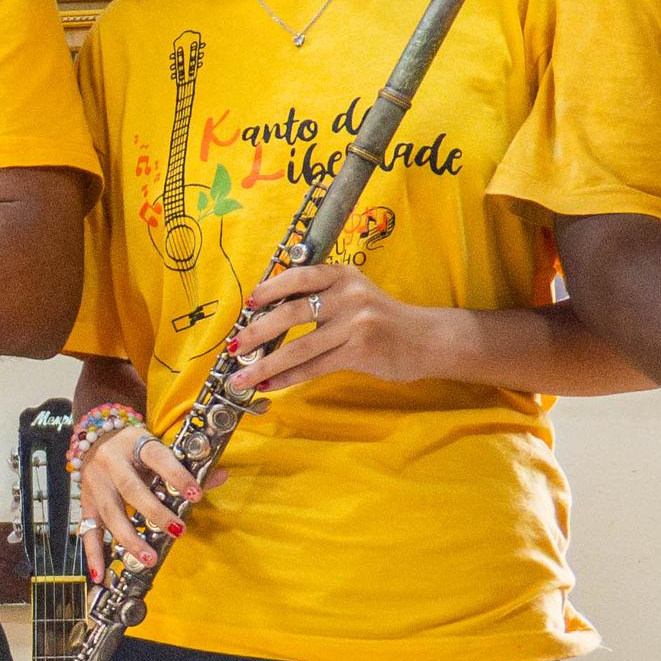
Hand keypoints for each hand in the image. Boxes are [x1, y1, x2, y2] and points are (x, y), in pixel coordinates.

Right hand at [78, 422, 203, 575]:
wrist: (94, 435)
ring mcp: (96, 484)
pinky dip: (93, 554)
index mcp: (135, 443)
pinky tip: (100, 574)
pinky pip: (88, 530)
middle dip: (155, 513)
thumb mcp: (158, 447)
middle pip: (132, 490)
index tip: (195, 494)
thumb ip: (188, 466)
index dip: (176, 474)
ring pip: (111, 513)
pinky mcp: (86, 503)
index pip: (157, 457)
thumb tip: (221, 476)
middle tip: (178, 531)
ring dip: (130, 539)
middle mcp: (112, 463)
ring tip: (148, 558)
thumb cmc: (133, 446)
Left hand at [223, 264, 452, 397]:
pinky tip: (270, 385)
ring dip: (265, 364)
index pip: (298, 277)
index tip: (247, 304)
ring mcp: (355, 323)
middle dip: (256, 332)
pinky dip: (289, 378)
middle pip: (291, 313)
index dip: (269, 289)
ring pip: (299, 347)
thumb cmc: (383, 319)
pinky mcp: (361, 350)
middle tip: (234, 347)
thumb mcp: (354, 295)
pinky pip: (315, 366)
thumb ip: (320, 297)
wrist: (427, 339)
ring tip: (242, 377)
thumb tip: (269, 316)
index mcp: (342, 275)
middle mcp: (348, 295)